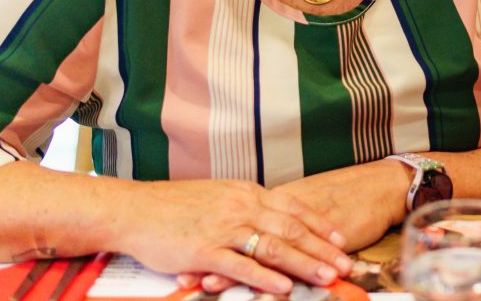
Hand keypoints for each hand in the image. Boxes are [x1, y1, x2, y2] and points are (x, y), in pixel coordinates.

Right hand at [182, 164, 397, 293]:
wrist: (134, 209)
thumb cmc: (174, 206)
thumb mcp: (219, 195)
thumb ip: (246, 206)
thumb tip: (271, 219)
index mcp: (247, 193)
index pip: (294, 208)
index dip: (321, 225)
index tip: (341, 240)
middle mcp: (242, 208)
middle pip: (292, 229)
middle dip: (323, 249)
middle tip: (345, 265)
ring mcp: (224, 229)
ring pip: (274, 247)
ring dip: (304, 264)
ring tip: (326, 277)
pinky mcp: (204, 251)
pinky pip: (241, 265)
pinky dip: (265, 277)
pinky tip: (283, 287)